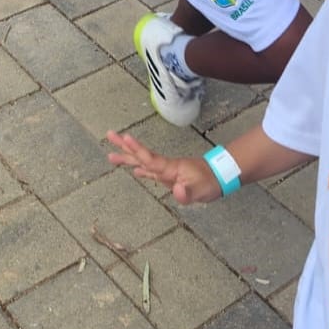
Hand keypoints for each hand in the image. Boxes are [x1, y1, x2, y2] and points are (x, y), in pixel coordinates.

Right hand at [106, 131, 221, 204]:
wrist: (219, 177)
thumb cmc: (210, 183)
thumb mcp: (201, 190)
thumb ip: (188, 193)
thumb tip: (176, 192)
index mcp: (170, 167)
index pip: (150, 158)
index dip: (137, 149)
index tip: (125, 137)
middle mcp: (165, 166)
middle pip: (141, 155)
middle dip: (125, 146)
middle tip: (109, 135)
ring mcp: (166, 171)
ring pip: (143, 162)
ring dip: (128, 157)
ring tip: (111, 155)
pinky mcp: (169, 176)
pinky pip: (150, 171)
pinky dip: (141, 169)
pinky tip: (135, 171)